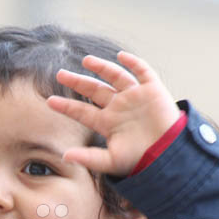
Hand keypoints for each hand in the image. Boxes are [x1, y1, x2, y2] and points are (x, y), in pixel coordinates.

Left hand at [46, 52, 179, 176]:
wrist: (169, 155)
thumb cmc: (141, 160)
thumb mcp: (111, 161)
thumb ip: (89, 158)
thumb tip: (65, 156)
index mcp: (107, 123)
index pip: (82, 111)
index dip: (66, 106)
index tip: (49, 101)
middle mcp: (118, 107)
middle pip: (94, 90)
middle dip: (77, 81)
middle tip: (60, 74)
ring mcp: (134, 97)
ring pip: (115, 76)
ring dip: (101, 67)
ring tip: (86, 61)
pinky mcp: (152, 90)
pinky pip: (142, 72)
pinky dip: (133, 63)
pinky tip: (121, 56)